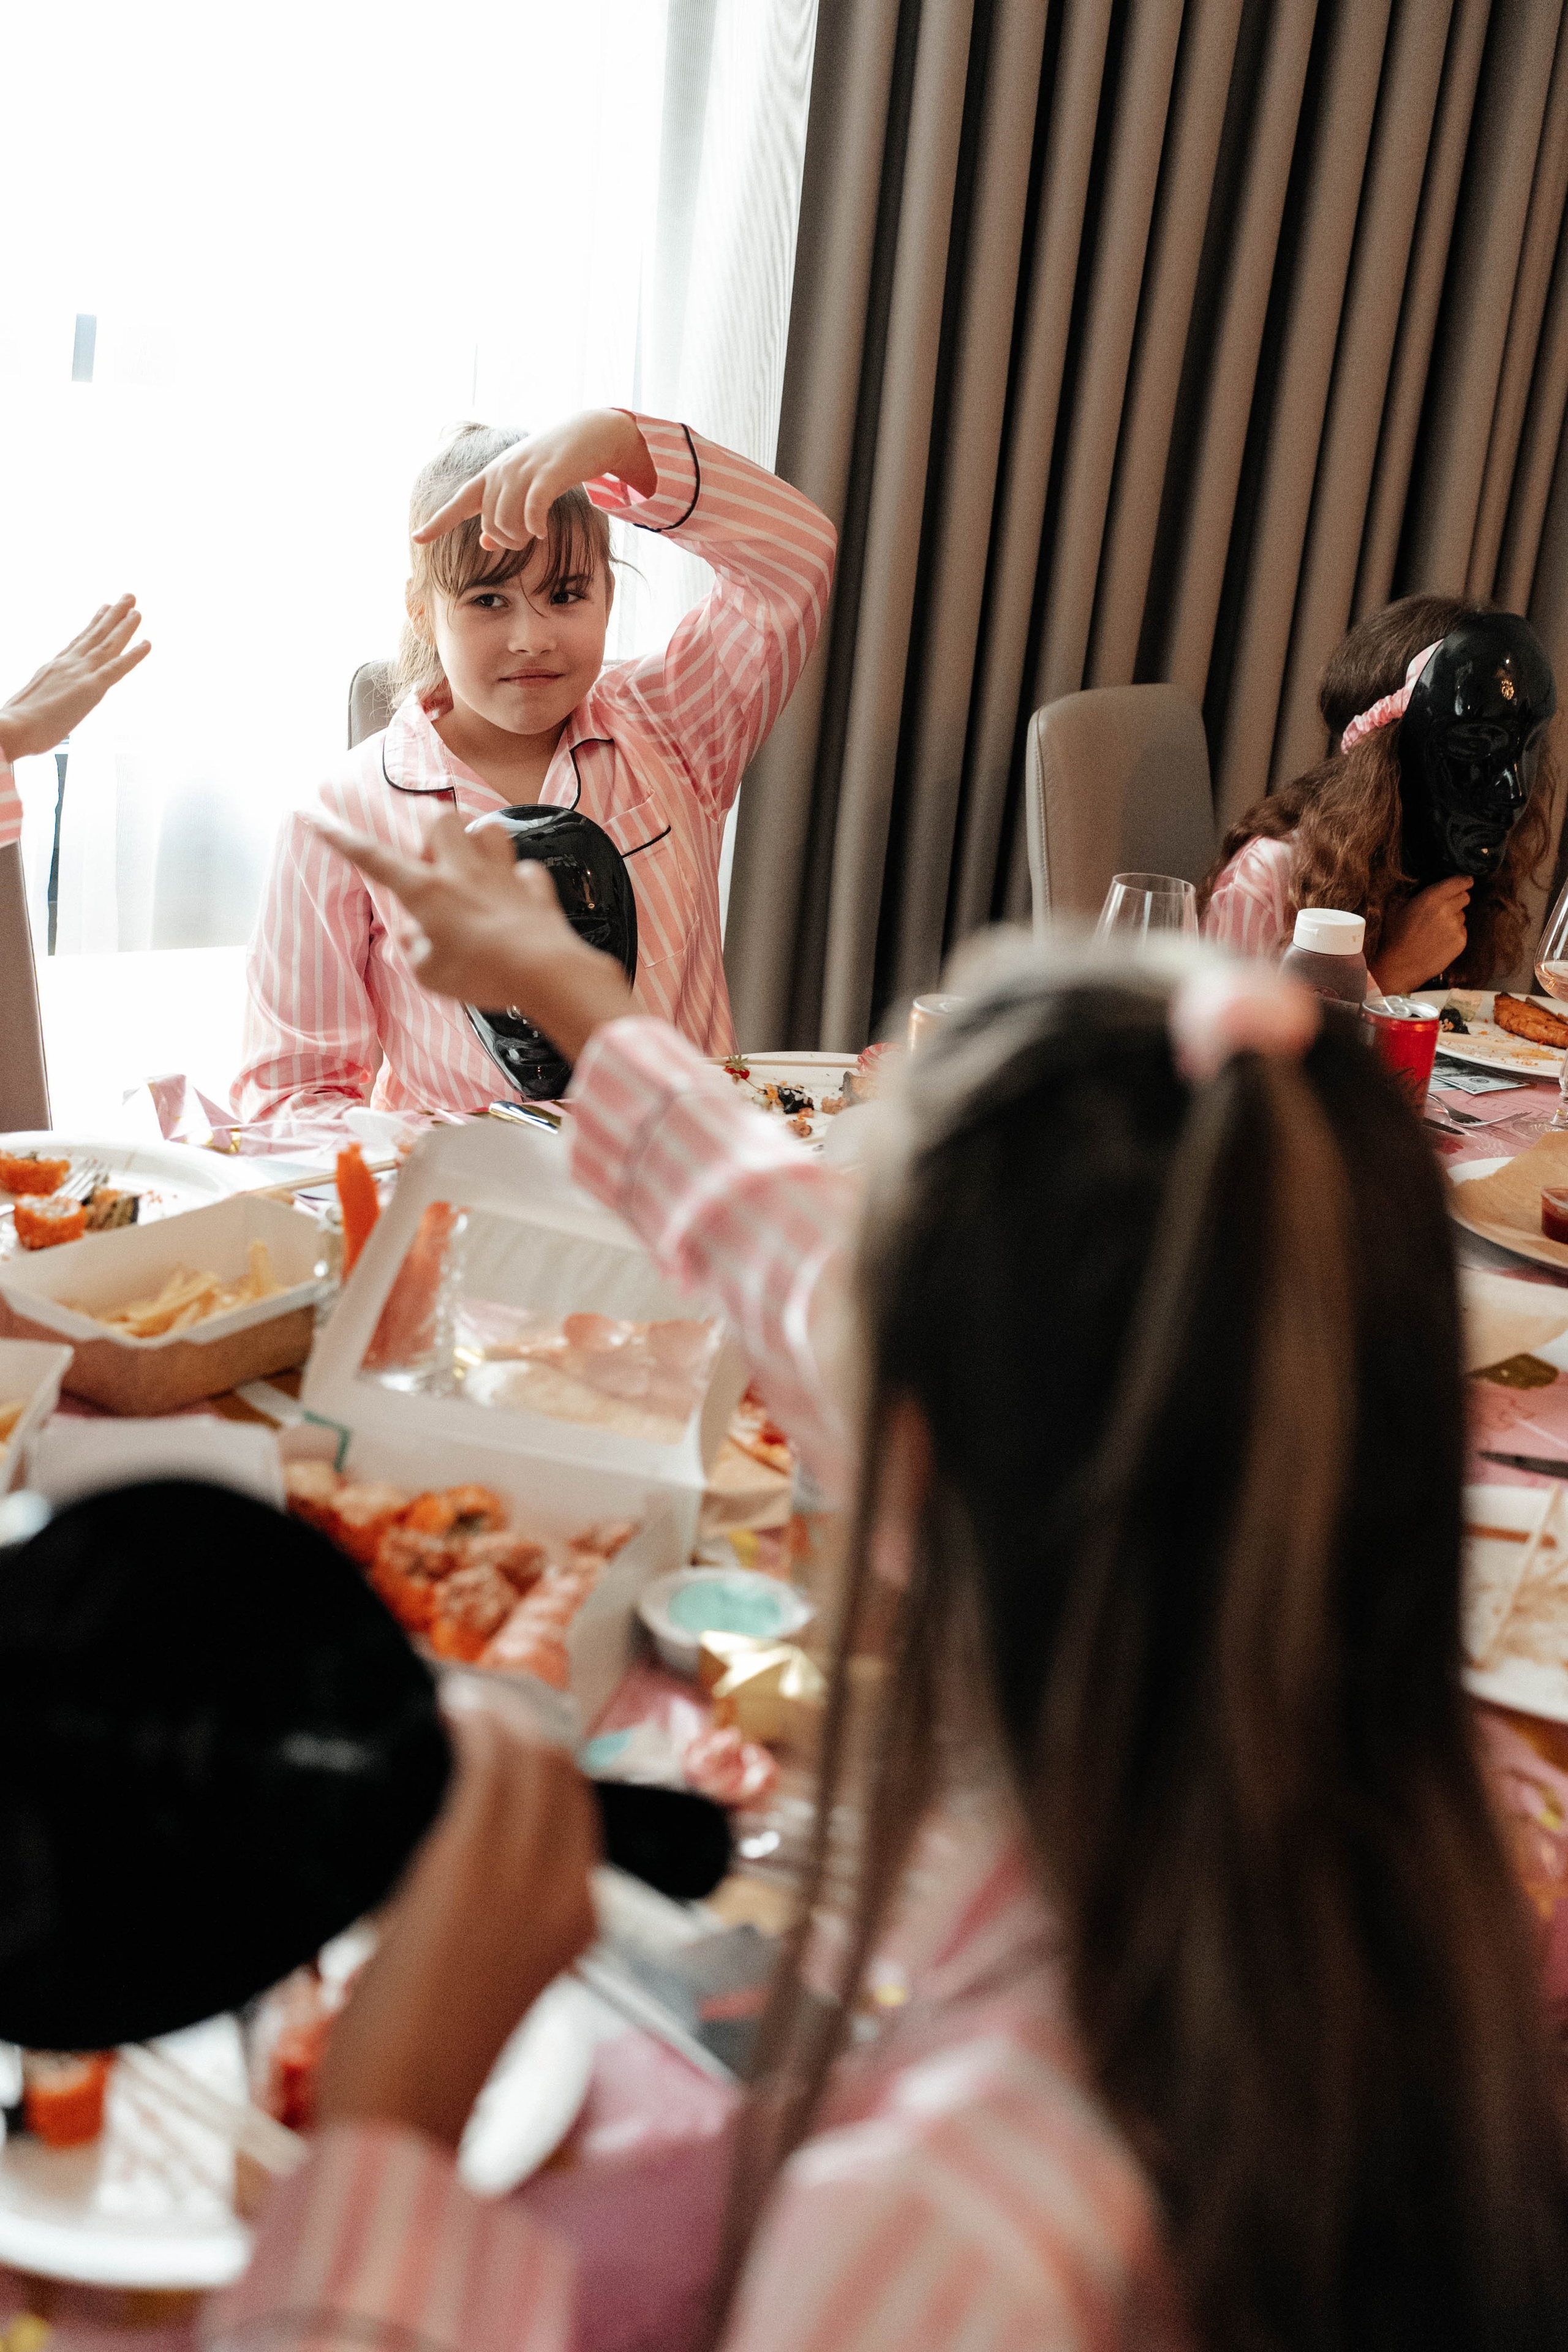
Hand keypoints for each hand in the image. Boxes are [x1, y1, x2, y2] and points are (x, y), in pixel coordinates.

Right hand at [0, 596, 150, 762]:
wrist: (12, 727)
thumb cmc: (17, 724)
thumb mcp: (31, 703)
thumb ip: (43, 699)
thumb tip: (41, 708)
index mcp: (54, 668)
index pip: (79, 642)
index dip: (94, 625)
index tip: (104, 609)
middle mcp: (68, 665)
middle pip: (95, 635)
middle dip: (113, 616)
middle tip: (128, 598)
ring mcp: (79, 673)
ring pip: (107, 644)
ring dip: (124, 625)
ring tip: (136, 608)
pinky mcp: (90, 688)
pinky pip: (117, 667)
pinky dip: (134, 655)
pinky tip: (147, 643)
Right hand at [309, 807, 635, 1059]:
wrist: (545, 972)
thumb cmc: (481, 976)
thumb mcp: (428, 974)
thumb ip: (412, 947)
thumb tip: (412, 931)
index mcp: (427, 892)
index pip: (374, 859)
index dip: (340, 839)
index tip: (314, 816)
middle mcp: (463, 872)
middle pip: (440, 819)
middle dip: (430, 834)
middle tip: (433, 869)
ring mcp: (502, 875)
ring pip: (488, 829)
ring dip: (478, 844)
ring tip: (474, 873)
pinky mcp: (535, 887)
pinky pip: (525, 871)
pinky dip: (519, 883)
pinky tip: (516, 903)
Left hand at [315, 1688, 599, 2147]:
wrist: (403, 2111)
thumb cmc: (428, 2062)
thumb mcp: (491, 1981)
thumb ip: (495, 1919)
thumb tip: (467, 1869)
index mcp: (579, 1922)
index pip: (580, 1812)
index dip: (549, 1762)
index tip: (514, 1731)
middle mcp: (564, 1892)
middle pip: (561, 1777)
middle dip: (527, 1729)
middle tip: (486, 1705)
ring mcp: (517, 1875)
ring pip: (528, 1763)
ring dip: (497, 1718)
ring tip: (465, 1701)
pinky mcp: (465, 1863)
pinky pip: (484, 1768)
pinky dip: (473, 1727)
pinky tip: (452, 1708)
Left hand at [414, 409, 655, 551]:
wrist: (589, 434)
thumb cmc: (554, 465)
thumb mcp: (525, 487)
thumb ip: (504, 513)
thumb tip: (485, 542)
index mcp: (492, 475)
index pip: (459, 503)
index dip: (438, 522)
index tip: (416, 538)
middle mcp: (502, 471)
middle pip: (491, 524)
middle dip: (507, 541)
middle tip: (526, 539)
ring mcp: (524, 471)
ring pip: (509, 522)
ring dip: (521, 538)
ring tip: (535, 534)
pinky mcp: (549, 473)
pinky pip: (532, 511)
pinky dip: (534, 527)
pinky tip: (541, 533)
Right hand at [1370, 875, 1472, 993]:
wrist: (1398, 966)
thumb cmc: (1394, 937)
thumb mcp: (1398, 908)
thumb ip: (1420, 895)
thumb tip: (1432, 888)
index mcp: (1431, 897)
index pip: (1460, 882)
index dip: (1463, 882)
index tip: (1465, 882)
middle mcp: (1447, 910)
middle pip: (1465, 897)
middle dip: (1457, 900)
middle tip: (1444, 909)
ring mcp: (1455, 927)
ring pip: (1462, 916)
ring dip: (1454, 919)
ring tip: (1435, 930)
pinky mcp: (1460, 942)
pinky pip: (1462, 932)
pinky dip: (1454, 934)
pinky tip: (1438, 942)